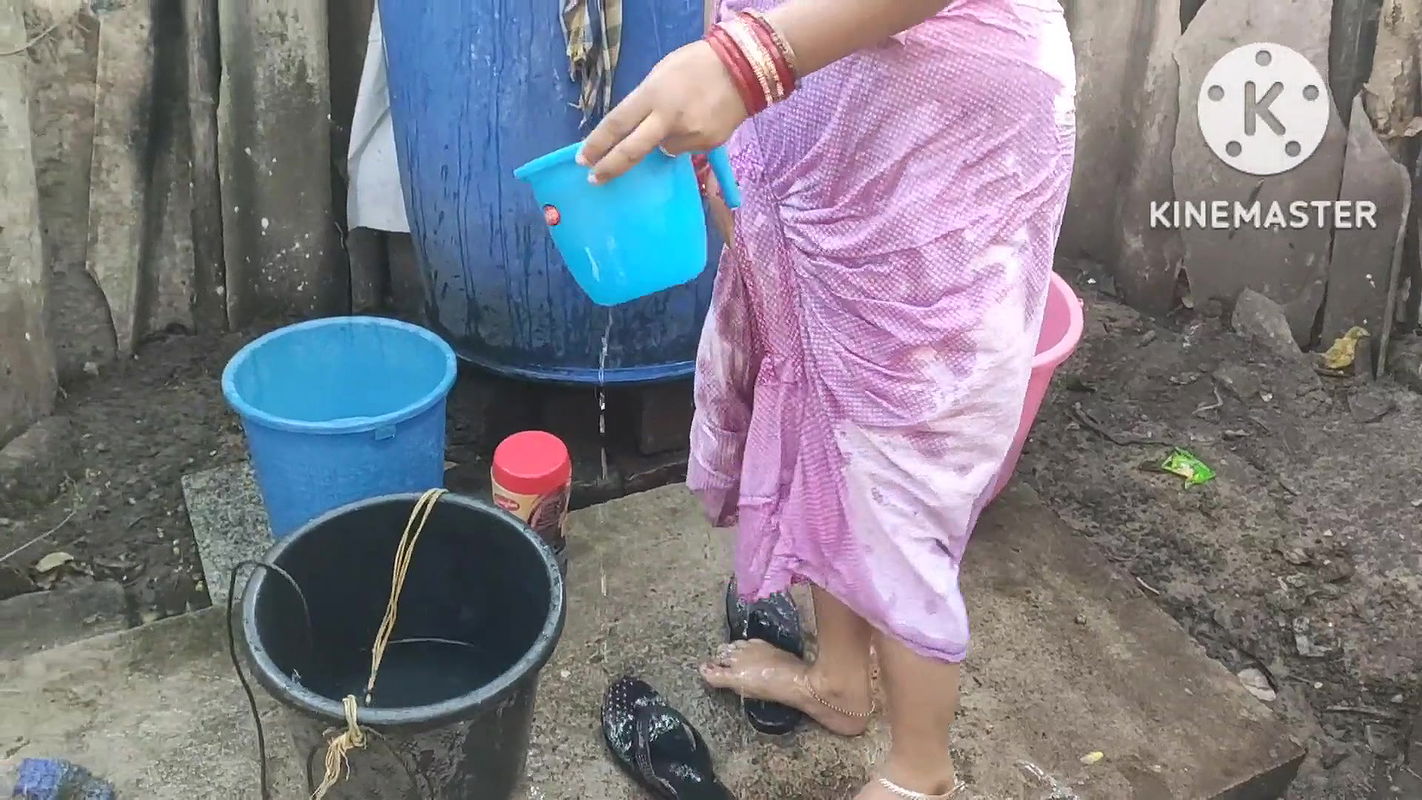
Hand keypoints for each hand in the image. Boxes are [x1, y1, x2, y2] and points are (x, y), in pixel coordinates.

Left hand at [577, 41, 747, 183]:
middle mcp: (668, 119)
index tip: (583, 159)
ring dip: (661, 141)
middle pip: (631, 151)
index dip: (596, 144)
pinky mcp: (708, 145)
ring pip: (663, 150)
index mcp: (652, 95)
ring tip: (681, 116)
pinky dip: (684, 139)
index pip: (616, 124)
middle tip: (595, 179)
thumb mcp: (660, 75)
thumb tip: (631, 127)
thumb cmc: (696, 63)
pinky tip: (697, 120)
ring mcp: (690, 135)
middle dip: (610, 167)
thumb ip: (645, 102)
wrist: (745, 68)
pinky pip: (686, 148)